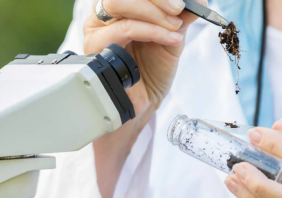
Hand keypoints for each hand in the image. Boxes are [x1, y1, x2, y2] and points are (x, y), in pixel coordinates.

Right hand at [84, 0, 204, 197]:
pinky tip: (171, 39)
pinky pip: (123, 30)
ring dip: (154, 14)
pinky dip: (151, 31)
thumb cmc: (153, 72)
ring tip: (175, 28)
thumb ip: (181, 16)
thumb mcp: (172, 37)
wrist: (144, 102)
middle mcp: (104, 16)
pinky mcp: (95, 49)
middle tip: (179, 8)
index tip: (185, 0)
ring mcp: (96, 31)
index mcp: (120, 9)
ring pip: (120, 5)